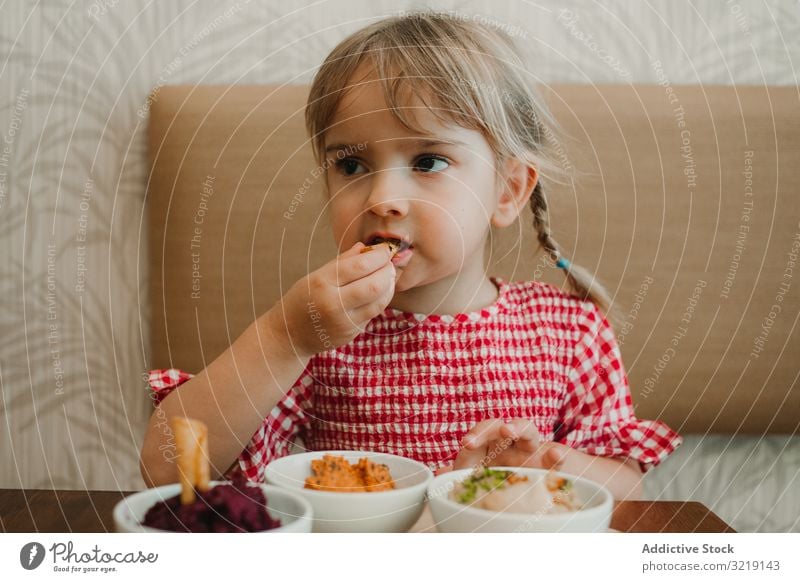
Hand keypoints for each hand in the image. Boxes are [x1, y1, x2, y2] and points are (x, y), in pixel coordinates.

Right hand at [267, 242, 396, 357]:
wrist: (290, 335)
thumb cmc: (303, 299)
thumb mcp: (317, 275)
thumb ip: (343, 261)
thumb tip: (367, 247)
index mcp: (322, 283)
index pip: (359, 266)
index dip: (378, 256)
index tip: (385, 250)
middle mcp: (333, 303)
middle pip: (374, 285)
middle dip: (388, 271)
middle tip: (390, 263)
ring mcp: (344, 322)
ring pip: (379, 302)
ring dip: (389, 286)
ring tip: (388, 276)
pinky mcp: (351, 334)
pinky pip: (372, 314)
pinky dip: (380, 300)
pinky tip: (379, 292)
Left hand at [446, 418, 568, 471]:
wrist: (529, 492)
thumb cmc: (496, 480)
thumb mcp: (476, 478)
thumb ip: (459, 473)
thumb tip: (439, 473)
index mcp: (491, 443)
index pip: (483, 431)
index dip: (476, 434)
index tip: (467, 444)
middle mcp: (510, 443)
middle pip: (502, 426)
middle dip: (495, 427)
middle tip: (494, 431)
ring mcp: (530, 451)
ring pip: (529, 431)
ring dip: (520, 428)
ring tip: (510, 430)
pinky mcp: (548, 466)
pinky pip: (555, 458)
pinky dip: (557, 456)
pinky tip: (556, 456)